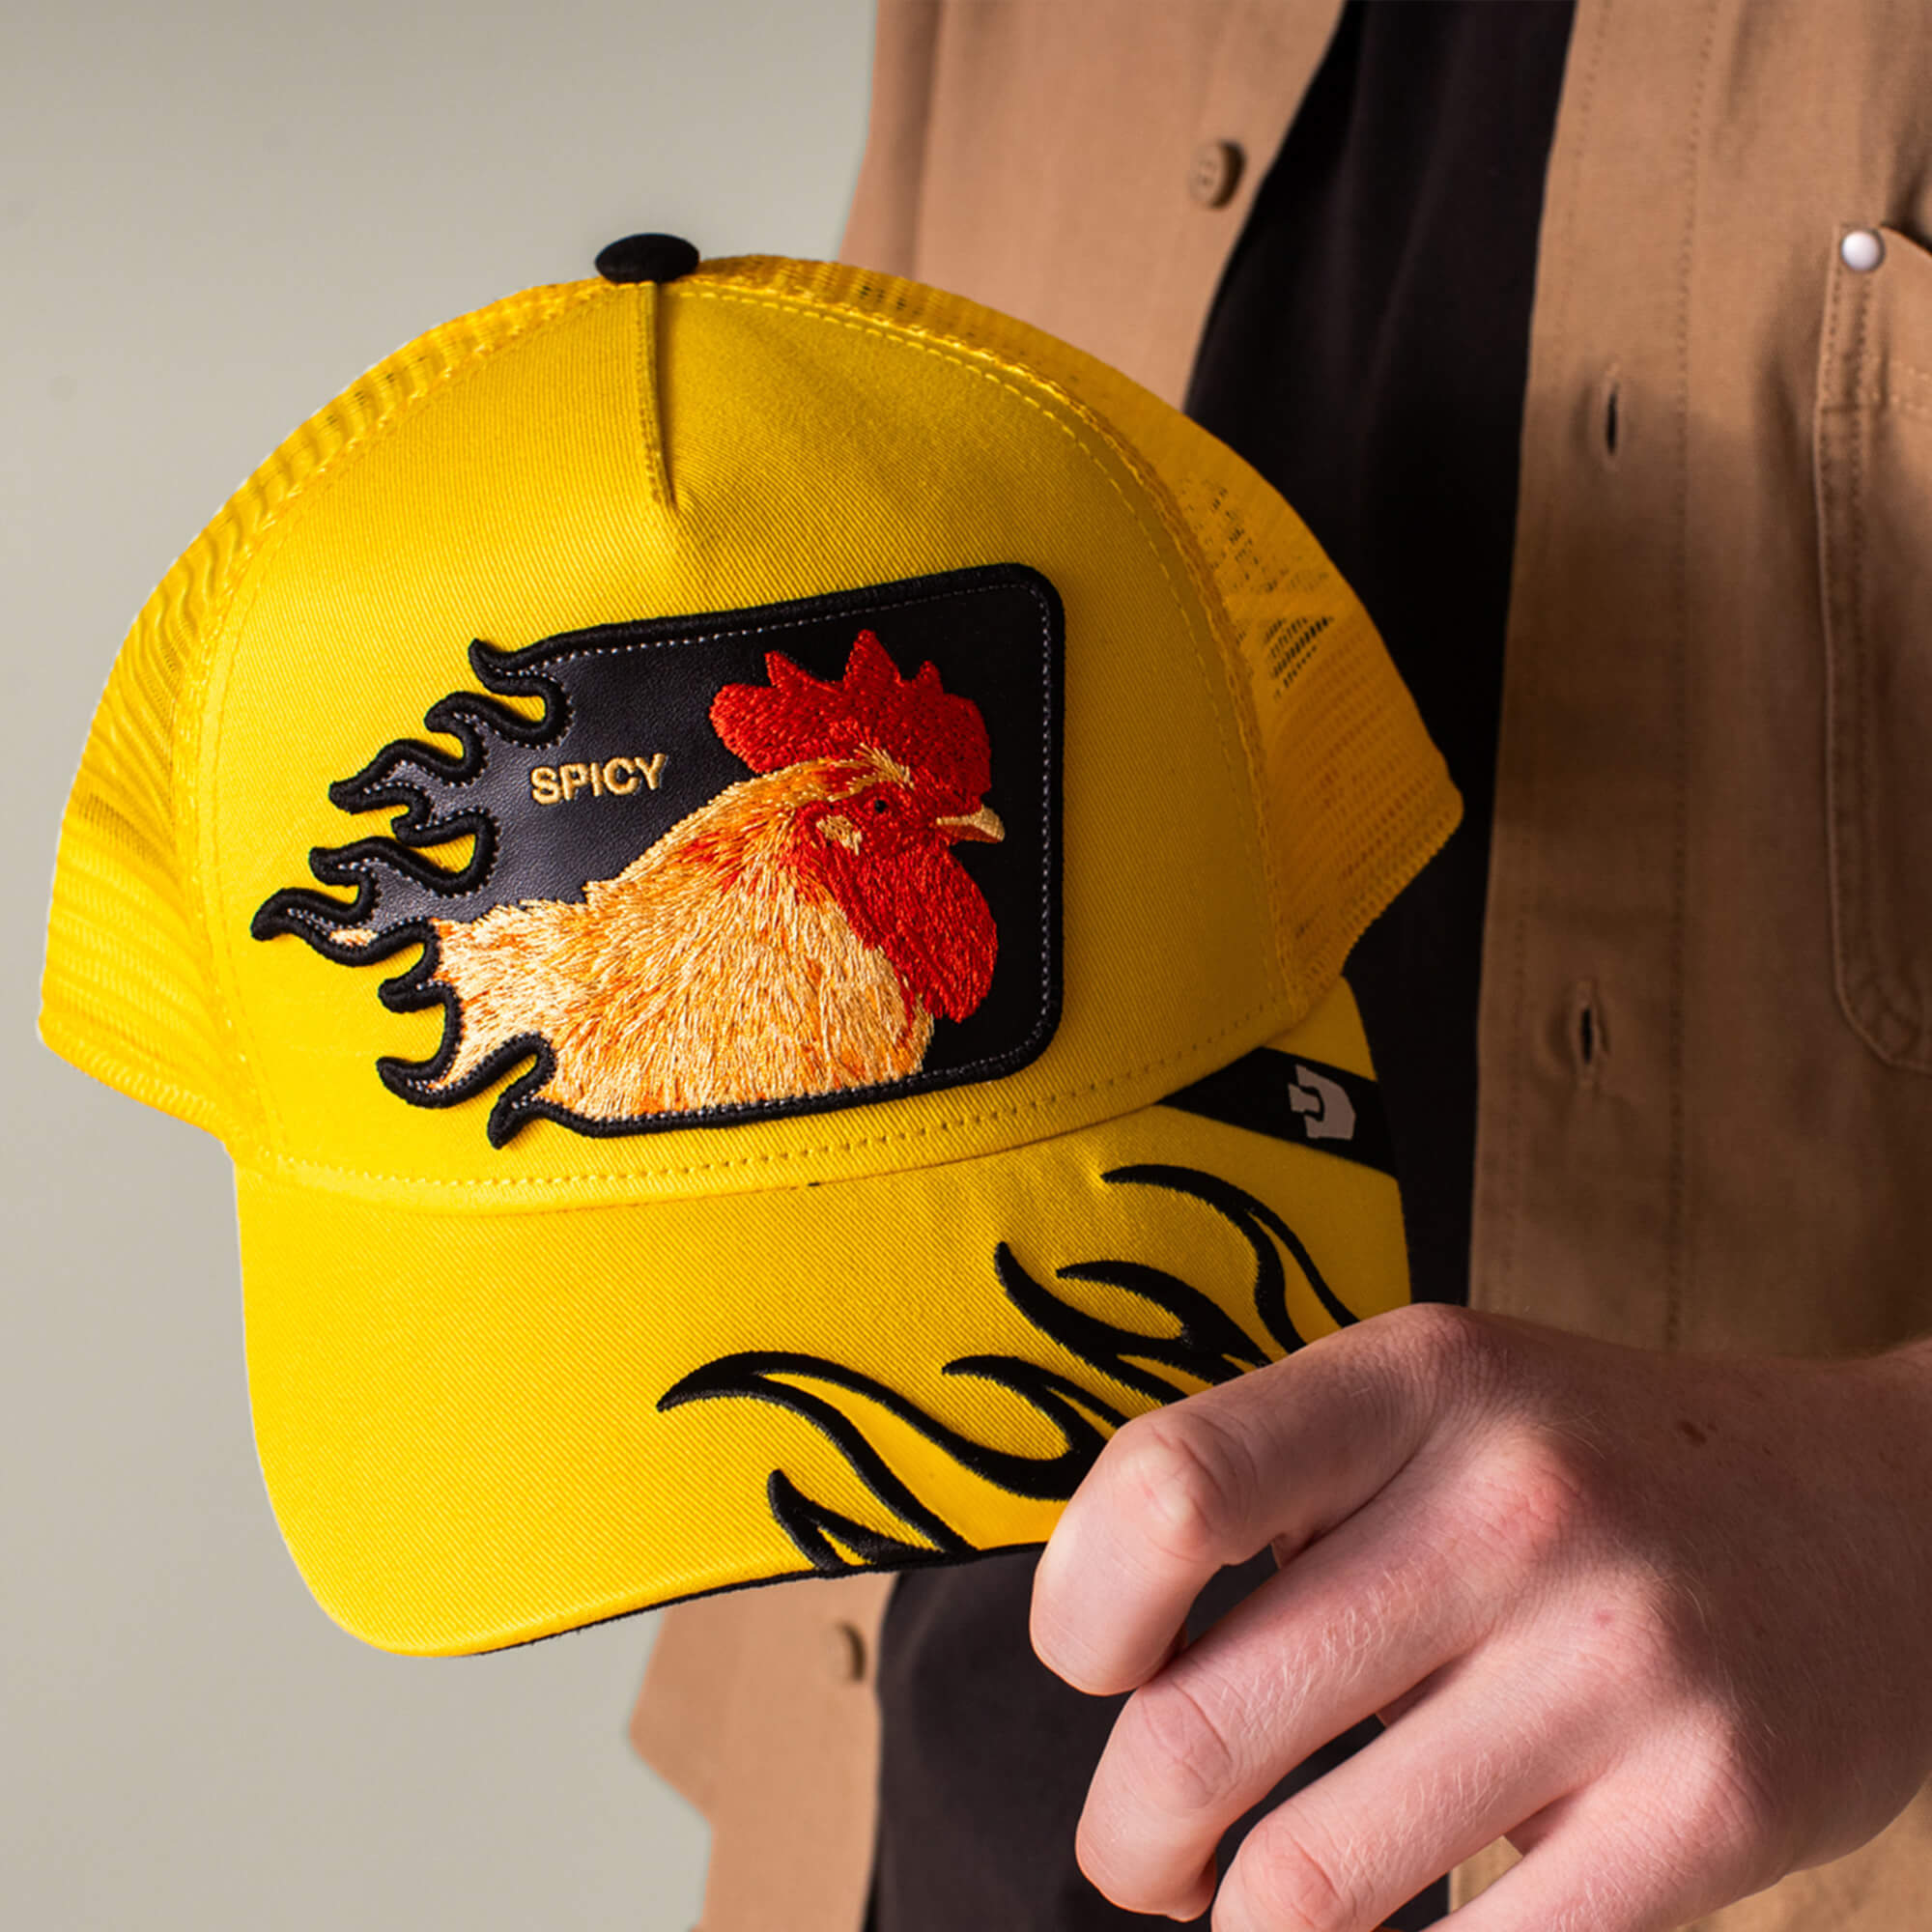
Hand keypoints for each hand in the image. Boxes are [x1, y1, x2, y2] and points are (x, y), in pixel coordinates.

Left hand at [1029, 1303, 1931, 1929]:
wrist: (1878, 1512)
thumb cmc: (1601, 1468)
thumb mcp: (1441, 1404)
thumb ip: (1284, 1498)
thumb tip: (1116, 1672)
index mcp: (1415, 1379)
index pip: (1168, 1491)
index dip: (1082, 1613)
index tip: (1097, 1668)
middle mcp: (1511, 1500)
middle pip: (1203, 1727)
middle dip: (1129, 1838)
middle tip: (1142, 1855)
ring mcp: (1618, 1657)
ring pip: (1308, 1885)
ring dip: (1234, 1931)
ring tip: (1244, 1911)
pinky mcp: (1709, 1807)